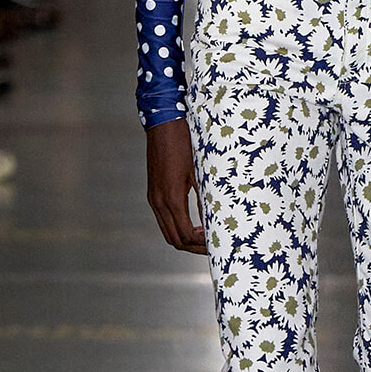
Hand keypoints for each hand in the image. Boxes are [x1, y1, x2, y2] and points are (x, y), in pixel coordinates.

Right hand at [146, 117, 206, 254]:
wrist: (163, 124)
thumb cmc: (184, 143)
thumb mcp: (200, 172)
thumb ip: (206, 198)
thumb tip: (215, 221)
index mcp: (172, 198)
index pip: (185, 236)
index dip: (201, 244)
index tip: (217, 242)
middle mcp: (158, 202)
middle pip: (174, 240)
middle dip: (193, 247)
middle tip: (213, 245)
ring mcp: (153, 197)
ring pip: (167, 231)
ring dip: (184, 238)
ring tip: (204, 237)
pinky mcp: (152, 192)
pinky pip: (163, 219)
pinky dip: (177, 227)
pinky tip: (193, 222)